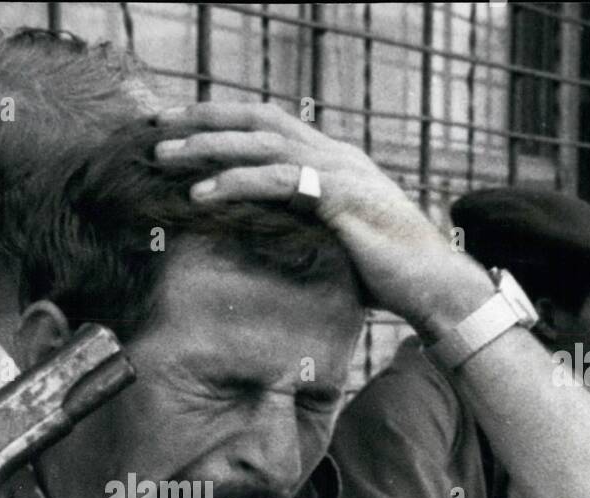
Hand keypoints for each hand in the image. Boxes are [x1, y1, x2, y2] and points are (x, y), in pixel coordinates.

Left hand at [154, 102, 493, 333]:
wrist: (434, 288)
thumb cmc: (385, 275)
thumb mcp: (332, 243)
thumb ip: (299, 228)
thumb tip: (257, 242)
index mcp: (331, 160)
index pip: (267, 125)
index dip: (221, 121)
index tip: (178, 127)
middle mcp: (334, 154)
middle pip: (256, 118)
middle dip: (203, 117)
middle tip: (155, 123)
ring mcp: (339, 170)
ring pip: (260, 142)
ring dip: (207, 145)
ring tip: (163, 154)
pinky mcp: (340, 196)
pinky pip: (277, 180)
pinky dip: (234, 182)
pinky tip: (200, 194)